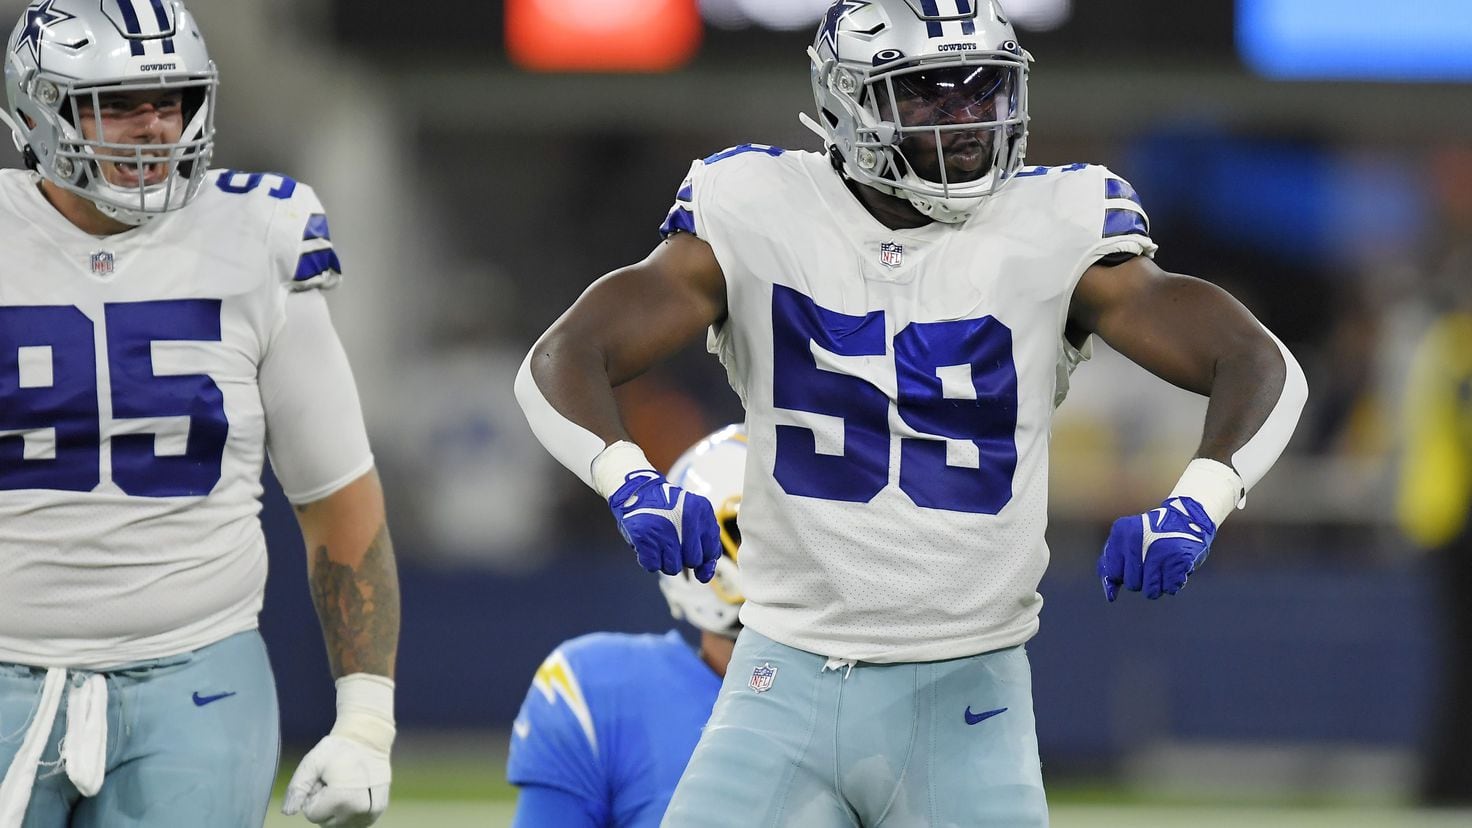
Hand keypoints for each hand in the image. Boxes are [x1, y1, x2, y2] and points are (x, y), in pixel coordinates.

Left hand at [282, 734, 390, 826]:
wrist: (368, 739)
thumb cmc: (338, 749)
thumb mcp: (312, 763)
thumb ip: (297, 789)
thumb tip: (288, 812)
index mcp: (340, 799)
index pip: (312, 815)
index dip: (314, 795)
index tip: (324, 779)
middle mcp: (358, 810)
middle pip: (326, 822)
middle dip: (326, 804)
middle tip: (334, 781)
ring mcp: (370, 812)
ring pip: (340, 823)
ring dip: (338, 808)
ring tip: (345, 785)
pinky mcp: (377, 811)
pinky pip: (354, 822)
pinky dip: (350, 811)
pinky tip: (354, 793)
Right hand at [608, 470, 720, 580]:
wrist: (637, 489)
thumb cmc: (667, 508)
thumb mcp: (693, 516)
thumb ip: (705, 543)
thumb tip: (705, 576)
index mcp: (702, 511)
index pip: (712, 551)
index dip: (703, 558)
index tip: (692, 553)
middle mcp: (686, 519)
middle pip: (692, 561)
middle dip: (682, 558)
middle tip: (671, 543)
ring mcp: (664, 529)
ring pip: (673, 567)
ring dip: (665, 561)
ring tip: (658, 543)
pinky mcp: (644, 538)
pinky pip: (652, 565)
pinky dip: (649, 560)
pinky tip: (647, 546)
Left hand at [1098, 496, 1215, 600]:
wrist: (1187, 518)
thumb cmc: (1150, 536)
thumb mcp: (1125, 542)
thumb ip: (1111, 566)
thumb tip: (1110, 596)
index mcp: (1120, 533)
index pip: (1114, 574)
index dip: (1123, 574)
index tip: (1133, 564)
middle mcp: (1137, 539)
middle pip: (1132, 584)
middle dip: (1141, 580)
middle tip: (1151, 563)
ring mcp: (1159, 550)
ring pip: (1151, 591)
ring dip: (1157, 586)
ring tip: (1162, 568)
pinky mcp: (1179, 559)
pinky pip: (1170, 589)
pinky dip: (1172, 584)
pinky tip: (1174, 568)